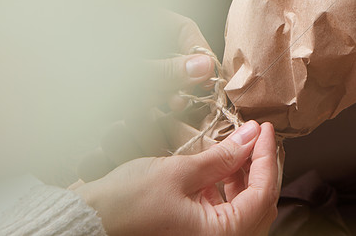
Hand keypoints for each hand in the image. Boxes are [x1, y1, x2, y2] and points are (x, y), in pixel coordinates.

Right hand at [76, 121, 278, 235]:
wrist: (87, 222)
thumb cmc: (126, 204)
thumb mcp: (179, 172)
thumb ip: (223, 156)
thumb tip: (252, 136)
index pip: (263, 192)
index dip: (267, 156)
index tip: (265, 129)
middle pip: (259, 203)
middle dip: (259, 166)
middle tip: (255, 136)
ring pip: (243, 208)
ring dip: (243, 177)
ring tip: (237, 148)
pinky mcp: (195, 235)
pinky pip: (224, 215)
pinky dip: (226, 191)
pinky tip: (218, 169)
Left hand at [77, 14, 215, 180]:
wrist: (27, 75)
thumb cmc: (75, 61)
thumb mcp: (126, 71)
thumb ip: (166, 71)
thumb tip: (206, 68)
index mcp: (141, 18)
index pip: (185, 30)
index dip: (199, 55)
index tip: (207, 81)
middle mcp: (134, 32)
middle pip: (172, 52)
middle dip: (179, 80)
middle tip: (180, 103)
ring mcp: (123, 53)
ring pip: (156, 71)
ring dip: (161, 92)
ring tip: (158, 109)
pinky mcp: (111, 72)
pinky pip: (138, 82)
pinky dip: (142, 96)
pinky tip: (137, 111)